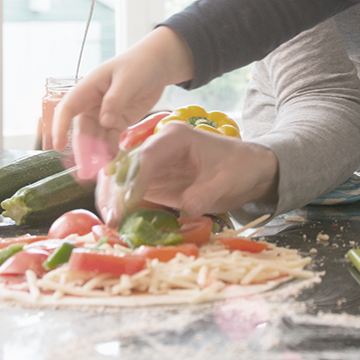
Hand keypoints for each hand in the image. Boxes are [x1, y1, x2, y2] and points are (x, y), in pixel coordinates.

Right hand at [52, 26, 194, 177]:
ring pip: (96, 137)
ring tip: (100, 173)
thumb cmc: (140, 64)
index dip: (60, 127)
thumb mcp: (128, 79)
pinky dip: (110, 151)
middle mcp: (92, 102)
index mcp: (89, 87)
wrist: (158, 63)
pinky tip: (113, 163)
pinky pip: (110, 139)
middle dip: (83, 150)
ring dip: (96, 155)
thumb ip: (115, 99)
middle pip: (82, 129)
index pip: (68, 108)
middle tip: (85, 171)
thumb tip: (104, 121)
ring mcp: (105, 113)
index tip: (58, 147)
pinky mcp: (118, 121)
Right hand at [101, 122, 277, 220]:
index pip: (146, 155)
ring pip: (122, 178)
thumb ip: (206, 193)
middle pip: (126, 165)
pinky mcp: (153, 181)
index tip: (127, 202)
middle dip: (115, 190)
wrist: (248, 170)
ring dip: (113, 199)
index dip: (134, 178)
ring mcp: (153, 164)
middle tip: (111, 217)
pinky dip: (123, 206)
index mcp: (174, 136)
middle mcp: (158, 146)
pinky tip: (118, 222)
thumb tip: (188, 208)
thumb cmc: (239, 168)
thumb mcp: (227, 180)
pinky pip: (131, 192)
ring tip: (110, 223)